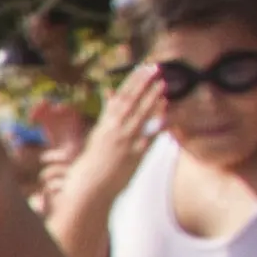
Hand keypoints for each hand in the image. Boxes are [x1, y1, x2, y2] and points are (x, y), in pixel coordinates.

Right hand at [68, 61, 169, 206]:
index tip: (142, 68)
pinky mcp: (136, 154)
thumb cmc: (90, 164)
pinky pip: (150, 134)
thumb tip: (109, 93)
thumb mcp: (96, 135)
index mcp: (104, 124)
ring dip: (152, 97)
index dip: (132, 81)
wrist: (89, 189)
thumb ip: (106, 114)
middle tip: (155, 68)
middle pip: (131, 101)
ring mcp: (125, 141)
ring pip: (140, 114)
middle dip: (143, 83)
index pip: (120, 97)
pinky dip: (158, 120)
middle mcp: (114, 130)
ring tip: (163, 83)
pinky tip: (166, 108)